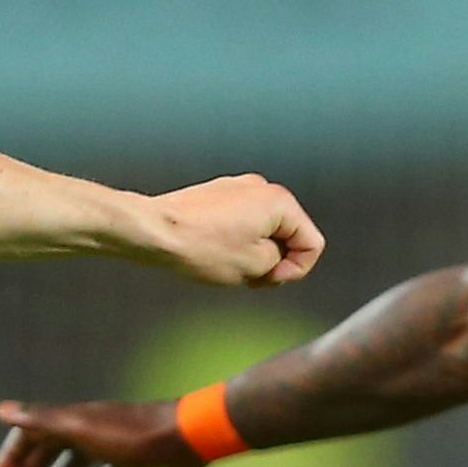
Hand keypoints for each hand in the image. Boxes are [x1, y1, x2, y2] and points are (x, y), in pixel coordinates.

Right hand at [0, 398, 206, 466]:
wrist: (185, 437)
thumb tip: (0, 410)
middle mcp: (88, 427)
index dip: (11, 457)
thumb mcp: (80, 429)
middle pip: (49, 448)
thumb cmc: (132, 435)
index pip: (30, 434)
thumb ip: (42, 420)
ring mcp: (112, 442)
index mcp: (72, 419)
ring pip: (76, 461)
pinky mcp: (135, 457)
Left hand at [143, 175, 321, 287]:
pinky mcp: (217, 195)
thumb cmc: (200, 246)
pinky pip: (241, 223)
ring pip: (263, 230)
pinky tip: (214, 253)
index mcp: (279, 201)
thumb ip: (281, 263)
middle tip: (250, 277)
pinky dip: (235, 241)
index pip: (311, 243)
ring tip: (227, 265)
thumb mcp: (255, 266)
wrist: (155, 231)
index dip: (296, 270)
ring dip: (253, 253)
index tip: (270, 279)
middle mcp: (262, 187)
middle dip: (273, 260)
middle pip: (288, 234)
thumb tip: (275, 258)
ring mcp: (238, 188)